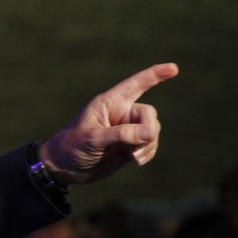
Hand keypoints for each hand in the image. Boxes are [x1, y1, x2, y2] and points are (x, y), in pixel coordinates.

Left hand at [39, 63, 178, 185]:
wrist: (63, 168)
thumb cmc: (71, 146)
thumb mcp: (93, 138)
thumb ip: (121, 134)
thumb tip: (150, 132)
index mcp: (110, 103)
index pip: (136, 85)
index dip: (155, 75)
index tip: (174, 68)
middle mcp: (121, 114)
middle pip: (149, 114)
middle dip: (148, 130)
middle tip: (135, 148)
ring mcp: (127, 131)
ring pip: (152, 132)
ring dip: (148, 145)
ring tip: (133, 158)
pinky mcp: (130, 147)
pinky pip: (149, 146)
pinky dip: (148, 153)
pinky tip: (136, 161)